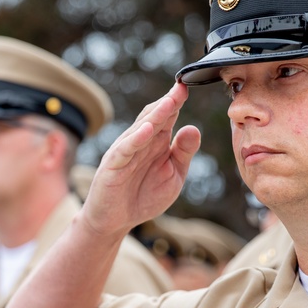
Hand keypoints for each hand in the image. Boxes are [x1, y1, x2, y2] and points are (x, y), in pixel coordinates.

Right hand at [83, 83, 199, 236]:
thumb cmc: (144, 196)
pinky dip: (135, 139)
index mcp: (156, 142)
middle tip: (182, 88)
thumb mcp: (173, 175)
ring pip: (140, 129)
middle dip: (168, 102)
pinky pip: (125, 150)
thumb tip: (193, 128)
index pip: (167, 116)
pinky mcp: (113, 166)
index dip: (176, 101)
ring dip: (155, 115)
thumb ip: (183, 153)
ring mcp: (125, 152)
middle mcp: (140, 142)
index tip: (189, 86)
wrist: (116, 221)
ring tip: (170, 102)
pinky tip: (147, 130)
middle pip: (154, 117)